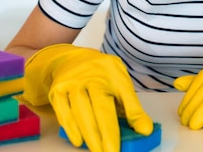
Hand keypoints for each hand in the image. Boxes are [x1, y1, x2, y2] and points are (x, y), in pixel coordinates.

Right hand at [22, 44, 152, 151]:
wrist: (72, 59)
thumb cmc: (101, 76)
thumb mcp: (120, 84)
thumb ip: (132, 107)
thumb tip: (145, 130)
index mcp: (113, 73)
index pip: (125, 96)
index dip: (133, 115)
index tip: (142, 132)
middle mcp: (92, 75)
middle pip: (100, 106)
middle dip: (107, 132)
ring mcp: (72, 82)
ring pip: (80, 110)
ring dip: (89, 134)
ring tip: (98, 150)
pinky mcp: (57, 90)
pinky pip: (63, 111)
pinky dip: (70, 128)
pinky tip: (78, 141)